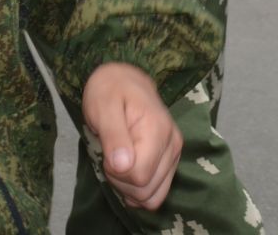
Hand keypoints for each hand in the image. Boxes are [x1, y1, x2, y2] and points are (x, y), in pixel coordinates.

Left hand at [81, 63, 181, 209]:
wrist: (123, 80)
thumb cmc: (109, 91)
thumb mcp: (103, 107)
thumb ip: (113, 136)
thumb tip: (122, 166)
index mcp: (158, 130)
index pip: (139, 176)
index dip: (116, 172)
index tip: (107, 153)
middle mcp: (173, 145)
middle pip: (146, 191)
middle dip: (121, 181)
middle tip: (110, 156)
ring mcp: (174, 154)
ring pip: (152, 197)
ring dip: (129, 187)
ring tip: (119, 161)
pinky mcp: (171, 161)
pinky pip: (157, 193)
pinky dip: (139, 189)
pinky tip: (128, 171)